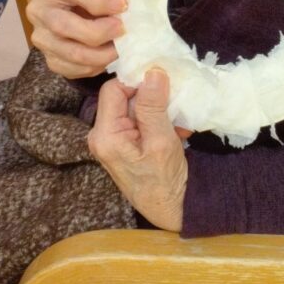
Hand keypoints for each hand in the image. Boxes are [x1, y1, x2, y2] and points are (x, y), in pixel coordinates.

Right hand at [28, 0, 125, 78]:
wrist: (74, 10)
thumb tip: (123, 5)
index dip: (99, 0)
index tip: (123, 4)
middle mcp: (38, 12)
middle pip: (63, 26)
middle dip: (99, 31)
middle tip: (122, 29)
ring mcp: (42, 39)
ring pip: (72, 54)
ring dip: (103, 54)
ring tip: (121, 46)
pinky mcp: (51, 61)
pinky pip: (76, 70)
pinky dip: (98, 66)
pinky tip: (109, 55)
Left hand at [88, 70, 187, 231]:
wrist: (171, 210)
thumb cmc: (164, 181)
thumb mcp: (161, 141)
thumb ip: (154, 106)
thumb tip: (153, 72)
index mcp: (105, 134)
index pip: (113, 89)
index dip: (136, 80)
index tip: (163, 79)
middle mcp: (103, 135)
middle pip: (123, 97)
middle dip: (152, 95)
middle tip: (176, 98)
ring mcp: (114, 140)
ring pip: (135, 107)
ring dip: (159, 108)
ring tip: (180, 119)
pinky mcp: (126, 144)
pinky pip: (141, 120)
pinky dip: (160, 119)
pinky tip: (177, 129)